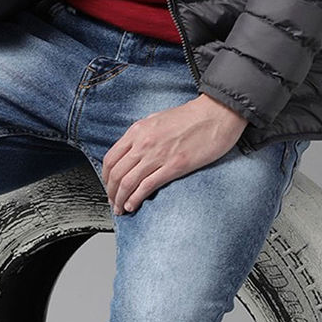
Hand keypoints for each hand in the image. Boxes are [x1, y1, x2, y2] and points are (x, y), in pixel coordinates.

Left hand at [102, 93, 247, 214]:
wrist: (216, 113)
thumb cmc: (190, 116)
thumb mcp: (157, 119)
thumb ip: (142, 134)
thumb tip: (132, 150)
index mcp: (137, 131)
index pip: (111, 159)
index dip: (105, 177)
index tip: (108, 186)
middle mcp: (143, 143)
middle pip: (116, 173)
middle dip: (111, 192)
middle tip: (112, 201)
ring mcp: (158, 155)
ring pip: (128, 182)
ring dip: (120, 199)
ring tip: (120, 209)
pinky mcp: (175, 166)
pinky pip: (147, 186)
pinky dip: (136, 199)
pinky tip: (133, 205)